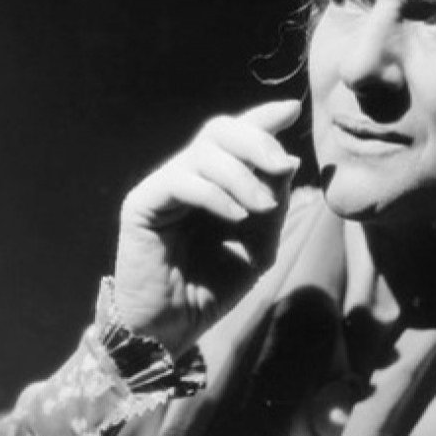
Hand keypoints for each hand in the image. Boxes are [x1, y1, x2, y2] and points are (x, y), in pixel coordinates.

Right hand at [112, 100, 302, 356]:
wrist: (176, 326)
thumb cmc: (217, 285)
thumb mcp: (261, 241)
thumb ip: (274, 200)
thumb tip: (289, 160)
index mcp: (217, 179)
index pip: (236, 133)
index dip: (263, 117)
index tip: (293, 110)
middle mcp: (188, 174)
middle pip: (220, 129)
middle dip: (258, 141)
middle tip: (283, 166)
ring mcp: (163, 187)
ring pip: (204, 152)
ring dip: (242, 176)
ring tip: (262, 208)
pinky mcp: (142, 205)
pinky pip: (180, 180)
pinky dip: (214, 193)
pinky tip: (236, 215)